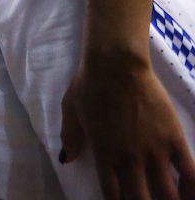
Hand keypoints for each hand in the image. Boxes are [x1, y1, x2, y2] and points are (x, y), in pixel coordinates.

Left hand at [60, 54, 194, 198]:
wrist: (117, 64)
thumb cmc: (89, 84)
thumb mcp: (71, 110)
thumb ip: (71, 137)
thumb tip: (67, 159)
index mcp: (103, 154)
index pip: (112, 194)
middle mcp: (129, 158)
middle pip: (140, 199)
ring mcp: (154, 150)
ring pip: (166, 192)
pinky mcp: (174, 139)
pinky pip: (189, 172)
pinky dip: (191, 188)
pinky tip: (190, 194)